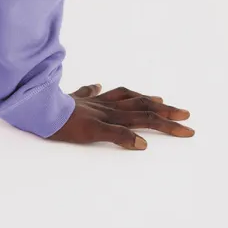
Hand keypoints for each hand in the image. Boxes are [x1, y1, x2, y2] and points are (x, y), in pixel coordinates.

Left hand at [46, 84, 194, 148]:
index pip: (146, 117)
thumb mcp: (93, 133)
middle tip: (184, 113)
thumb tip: (143, 142)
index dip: (167, 124)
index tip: (188, 129)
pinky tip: (98, 85)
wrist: (39, 110)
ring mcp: (92, 102)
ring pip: (122, 97)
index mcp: (112, 114)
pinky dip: (96, 90)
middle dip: (163, 111)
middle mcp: (105, 106)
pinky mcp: (76, 100)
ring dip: (140, 98)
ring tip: (156, 99)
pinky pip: (89, 93)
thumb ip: (118, 136)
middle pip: (139, 106)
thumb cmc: (64, 124)